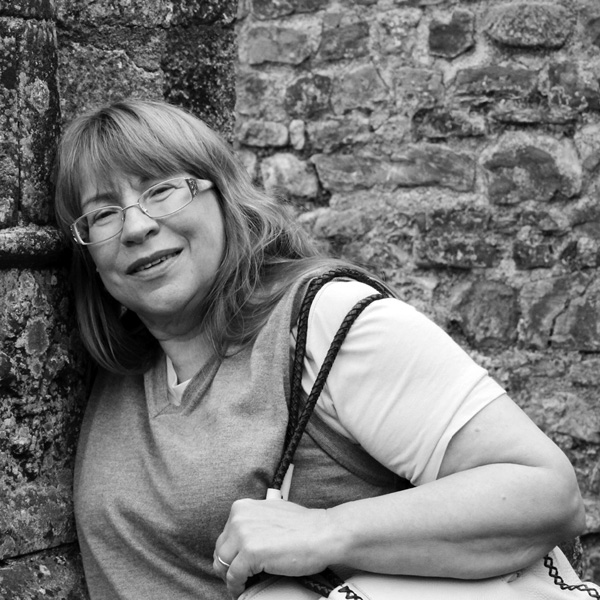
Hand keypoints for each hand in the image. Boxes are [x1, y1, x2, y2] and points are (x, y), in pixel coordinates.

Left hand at [213, 498, 333, 597]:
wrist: (323, 533)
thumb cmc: (304, 526)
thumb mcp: (271, 514)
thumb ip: (254, 522)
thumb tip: (243, 540)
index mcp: (242, 507)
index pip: (224, 536)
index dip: (231, 553)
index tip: (236, 564)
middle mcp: (239, 517)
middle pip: (221, 551)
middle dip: (228, 566)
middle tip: (240, 578)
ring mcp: (243, 534)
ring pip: (222, 564)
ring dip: (231, 578)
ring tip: (243, 584)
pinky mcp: (250, 552)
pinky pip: (233, 577)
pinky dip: (237, 587)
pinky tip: (245, 589)